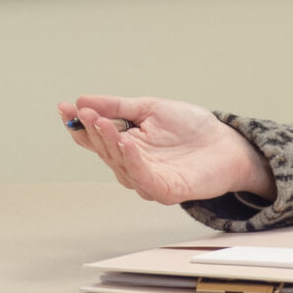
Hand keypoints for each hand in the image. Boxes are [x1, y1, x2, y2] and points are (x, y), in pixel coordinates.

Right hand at [53, 94, 273, 205]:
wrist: (228, 144)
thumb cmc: (192, 129)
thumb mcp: (150, 108)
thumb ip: (119, 108)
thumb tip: (84, 101)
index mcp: (127, 145)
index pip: (95, 138)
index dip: (79, 125)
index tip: (65, 108)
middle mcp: (133, 165)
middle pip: (104, 151)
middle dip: (93, 131)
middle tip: (85, 114)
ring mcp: (148, 180)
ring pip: (120, 166)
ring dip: (110, 144)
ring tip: (103, 123)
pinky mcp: (166, 190)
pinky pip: (144, 179)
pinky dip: (133, 161)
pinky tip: (127, 143)